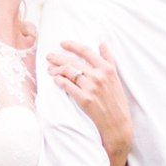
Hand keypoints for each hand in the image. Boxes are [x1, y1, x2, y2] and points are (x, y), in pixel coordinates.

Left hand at [46, 41, 131, 161]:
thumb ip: (108, 59)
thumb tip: (102, 43)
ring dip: (56, 70)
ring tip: (50, 70)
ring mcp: (91, 88)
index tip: (62, 44)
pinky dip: (59, 81)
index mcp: (107, 68)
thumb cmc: (116, 99)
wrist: (116, 122)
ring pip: (68, 73)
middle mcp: (99, 76)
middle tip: (49, 57)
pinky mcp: (84, 99)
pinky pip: (67, 86)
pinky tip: (55, 80)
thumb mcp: (115, 77)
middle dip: (58, 58)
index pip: (86, 51)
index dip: (72, 46)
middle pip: (73, 62)